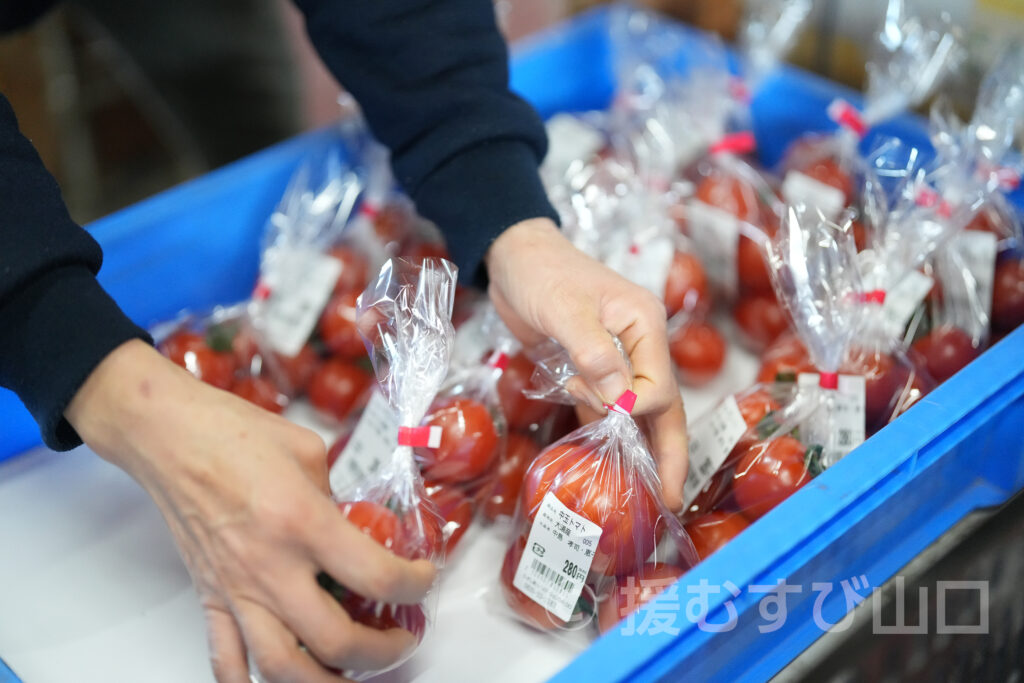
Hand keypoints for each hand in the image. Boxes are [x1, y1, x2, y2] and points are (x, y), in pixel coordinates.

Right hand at [66, 340, 435, 681]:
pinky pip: (226, 660)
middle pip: (335, 642)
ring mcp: (235, 589)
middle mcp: (270, 566)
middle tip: (402, 637)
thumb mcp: (309, 453)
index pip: (375, 576)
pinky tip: (282, 677)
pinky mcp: (208, 597)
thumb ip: (337, 499)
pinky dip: (251, 681)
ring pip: (281, 669)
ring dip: (325, 682)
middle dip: (383, 651)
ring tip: (351, 672)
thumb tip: (356, 527)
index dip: (413, 585)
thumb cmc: (234, 433)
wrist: (168, 437)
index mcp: (303, 522)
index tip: (422, 579)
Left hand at [486, 218, 687, 510]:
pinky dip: (612, 435)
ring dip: (643, 450)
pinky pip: (611, 408)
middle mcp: (641, 345)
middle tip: (670, 499)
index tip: (591, 401)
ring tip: (648, 496)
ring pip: (641, 412)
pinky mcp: (593, 368)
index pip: (657, 385)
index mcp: (645, 325)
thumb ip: (593, 352)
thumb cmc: (542, 273)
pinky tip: (614, 466)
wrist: (515, 256)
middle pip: (665, 406)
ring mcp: (619, 358)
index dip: (632, 409)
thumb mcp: (564, 308)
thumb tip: (620, 400)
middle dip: (669, 452)